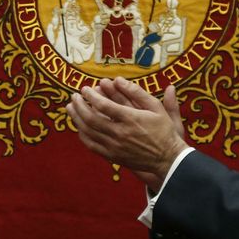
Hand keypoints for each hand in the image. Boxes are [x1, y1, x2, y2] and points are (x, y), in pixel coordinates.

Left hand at [66, 78, 186, 186]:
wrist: (167, 158)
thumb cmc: (163, 131)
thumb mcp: (156, 108)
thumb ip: (137, 92)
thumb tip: (119, 79)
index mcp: (131, 119)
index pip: (103, 105)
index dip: (91, 96)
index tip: (85, 89)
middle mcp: (120, 133)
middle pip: (91, 118)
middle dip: (79, 105)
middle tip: (74, 96)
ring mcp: (114, 147)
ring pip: (88, 131)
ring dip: (76, 118)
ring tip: (70, 108)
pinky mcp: (112, 156)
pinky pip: (91, 145)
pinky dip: (82, 134)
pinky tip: (79, 126)